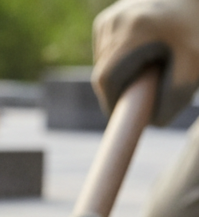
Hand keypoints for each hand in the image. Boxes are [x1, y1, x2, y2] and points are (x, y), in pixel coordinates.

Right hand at [93, 0, 198, 124]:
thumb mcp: (194, 63)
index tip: (125, 115)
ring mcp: (109, 18)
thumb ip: (177, 94)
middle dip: (120, 89)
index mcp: (135, 30)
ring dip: (119, 75)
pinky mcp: (106, 19)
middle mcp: (116, 21)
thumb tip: (155, 123)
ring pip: (102, 64)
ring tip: (146, 68)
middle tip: (143, 92)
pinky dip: (117, 60)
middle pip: (103, 73)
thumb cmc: (195, 28)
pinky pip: (104, 52)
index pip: (107, 80)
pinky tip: (138, 53)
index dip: (113, 103)